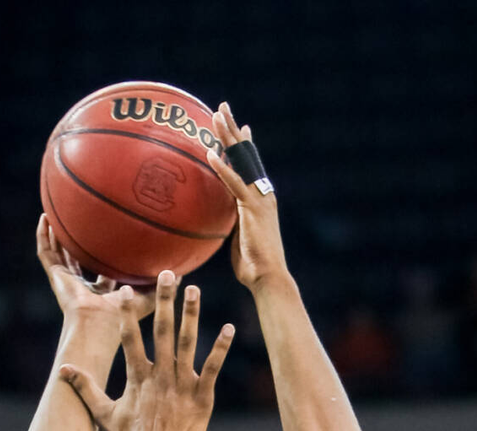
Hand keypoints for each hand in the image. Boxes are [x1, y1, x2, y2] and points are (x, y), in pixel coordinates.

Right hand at [36, 216, 158, 323]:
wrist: (98, 327)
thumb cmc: (123, 320)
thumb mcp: (147, 300)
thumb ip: (163, 286)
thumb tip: (185, 270)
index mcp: (102, 294)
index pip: (102, 271)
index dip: (105, 255)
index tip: (109, 237)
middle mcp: (82, 287)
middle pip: (77, 260)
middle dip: (78, 242)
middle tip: (80, 220)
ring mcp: (67, 282)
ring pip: (58, 253)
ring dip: (56, 234)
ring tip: (55, 212)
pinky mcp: (56, 278)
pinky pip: (46, 253)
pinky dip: (43, 235)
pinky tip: (45, 217)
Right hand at [59, 272, 232, 430]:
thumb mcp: (104, 414)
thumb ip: (86, 387)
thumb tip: (63, 369)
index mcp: (137, 377)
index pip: (130, 338)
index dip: (127, 313)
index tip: (126, 289)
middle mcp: (159, 377)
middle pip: (161, 331)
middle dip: (163, 301)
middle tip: (167, 274)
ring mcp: (181, 386)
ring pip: (187, 343)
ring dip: (191, 314)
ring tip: (195, 289)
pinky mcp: (201, 398)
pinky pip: (211, 368)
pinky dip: (220, 348)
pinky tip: (229, 328)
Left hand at [206, 103, 287, 290]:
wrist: (267, 277)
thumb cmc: (252, 266)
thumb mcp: (238, 238)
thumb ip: (231, 222)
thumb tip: (217, 219)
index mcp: (260, 198)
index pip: (250, 165)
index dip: (243, 144)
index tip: (238, 126)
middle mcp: (262, 193)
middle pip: (246, 154)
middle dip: (233, 130)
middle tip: (222, 107)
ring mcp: (258, 198)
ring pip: (241, 161)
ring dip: (227, 137)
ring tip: (216, 116)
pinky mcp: (252, 209)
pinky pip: (233, 184)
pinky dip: (221, 169)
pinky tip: (209, 154)